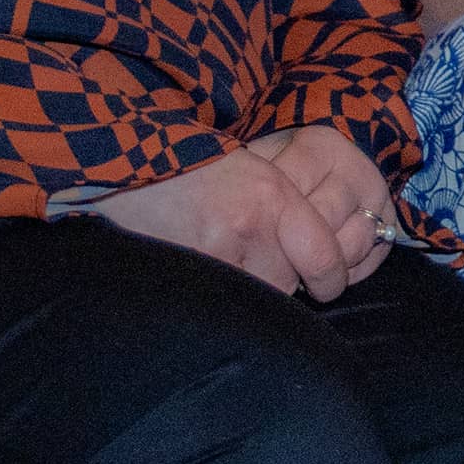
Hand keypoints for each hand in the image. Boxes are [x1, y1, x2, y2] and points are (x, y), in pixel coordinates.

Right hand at [98, 133, 385, 301]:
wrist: (132, 163)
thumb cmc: (199, 169)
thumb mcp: (257, 174)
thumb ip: (291, 214)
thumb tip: (326, 260)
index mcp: (274, 195)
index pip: (325, 257)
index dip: (331, 279)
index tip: (326, 285)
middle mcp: (251, 224)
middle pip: (287, 284)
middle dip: (280, 281)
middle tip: (256, 263)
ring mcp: (216, 249)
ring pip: (254, 297)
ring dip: (247, 292)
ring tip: (225, 264)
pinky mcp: (188, 268)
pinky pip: (220, 300)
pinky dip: (217, 296)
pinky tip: (205, 277)